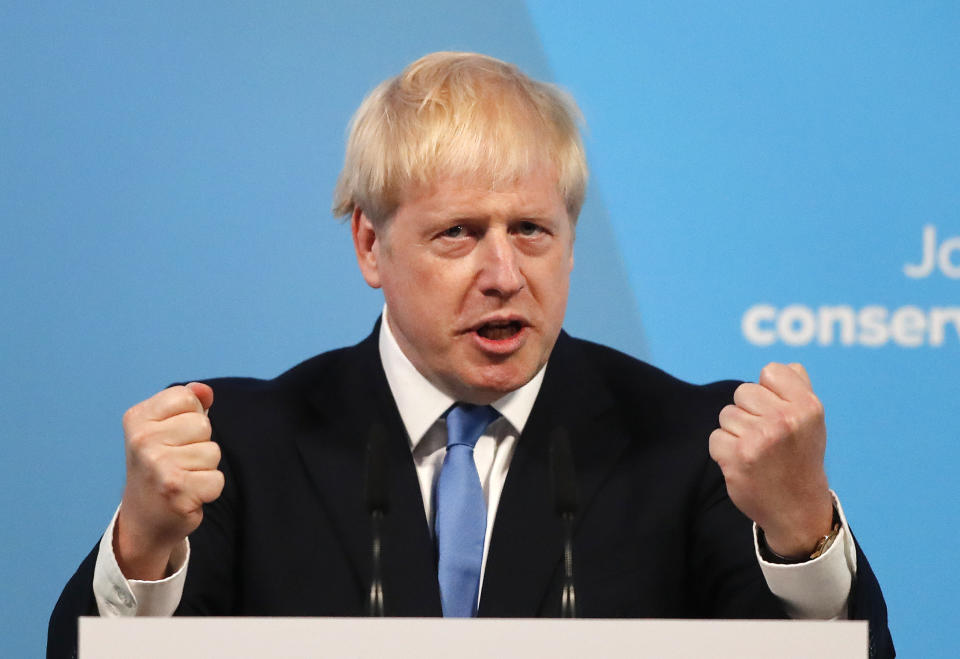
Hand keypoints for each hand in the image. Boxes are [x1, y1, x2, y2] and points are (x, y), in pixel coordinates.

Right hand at [115, 382, 222, 579]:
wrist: (144, 518)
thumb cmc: (161, 465)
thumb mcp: (166, 427)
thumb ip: (188, 402)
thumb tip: (205, 391)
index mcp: (137, 419)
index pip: (187, 397)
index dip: (191, 416)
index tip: (173, 436)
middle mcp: (142, 441)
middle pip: (203, 425)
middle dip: (200, 443)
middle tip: (179, 461)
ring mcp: (157, 466)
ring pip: (212, 452)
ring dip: (205, 468)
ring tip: (184, 477)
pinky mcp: (175, 492)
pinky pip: (217, 480)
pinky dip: (209, 489)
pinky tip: (188, 494)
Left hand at [708, 363, 833, 558]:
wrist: (797, 509)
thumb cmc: (800, 457)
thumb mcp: (812, 422)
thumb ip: (800, 389)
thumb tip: (787, 365)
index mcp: (807, 407)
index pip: (770, 371)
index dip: (768, 391)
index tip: (777, 412)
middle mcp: (784, 420)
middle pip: (743, 392)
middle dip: (749, 412)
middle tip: (767, 437)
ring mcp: (759, 439)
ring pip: (727, 414)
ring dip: (736, 432)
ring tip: (757, 451)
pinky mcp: (737, 457)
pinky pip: (716, 437)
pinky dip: (724, 450)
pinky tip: (743, 463)